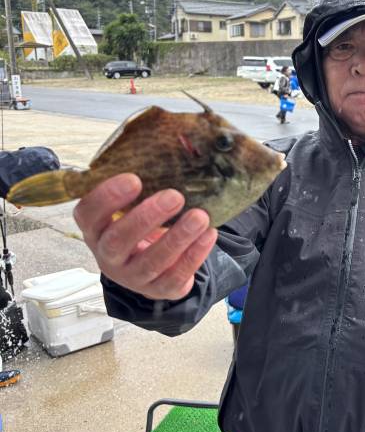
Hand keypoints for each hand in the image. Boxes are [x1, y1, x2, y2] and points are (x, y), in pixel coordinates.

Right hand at [73, 173, 217, 300]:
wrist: (157, 263)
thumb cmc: (144, 223)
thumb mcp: (138, 203)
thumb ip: (148, 180)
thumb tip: (183, 142)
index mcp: (96, 228)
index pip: (88, 214)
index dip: (107, 197)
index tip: (135, 179)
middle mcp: (108, 255)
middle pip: (118, 240)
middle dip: (147, 217)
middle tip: (175, 196)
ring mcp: (132, 276)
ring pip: (151, 261)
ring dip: (178, 237)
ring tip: (200, 216)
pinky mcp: (159, 289)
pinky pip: (176, 276)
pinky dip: (195, 255)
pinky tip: (209, 234)